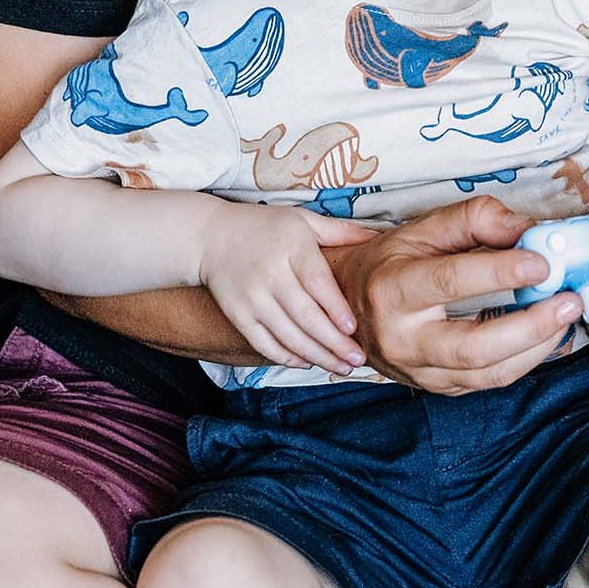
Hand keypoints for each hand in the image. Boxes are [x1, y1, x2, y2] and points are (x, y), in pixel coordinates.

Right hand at [197, 201, 378, 374]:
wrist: (211, 237)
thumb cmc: (266, 227)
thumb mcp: (303, 220)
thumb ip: (340, 231)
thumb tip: (377, 238)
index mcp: (292, 248)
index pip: (317, 283)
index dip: (335, 308)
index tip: (353, 329)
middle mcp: (270, 274)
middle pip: (305, 316)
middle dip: (334, 342)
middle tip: (357, 360)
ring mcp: (252, 297)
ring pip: (287, 335)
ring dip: (316, 355)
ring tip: (340, 367)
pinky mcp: (238, 315)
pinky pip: (264, 343)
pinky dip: (285, 357)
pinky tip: (307, 362)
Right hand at [323, 196, 584, 394]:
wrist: (344, 305)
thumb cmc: (388, 261)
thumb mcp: (422, 228)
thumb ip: (475, 219)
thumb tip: (527, 227)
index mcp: (392, 290)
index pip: (451, 281)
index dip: (501, 272)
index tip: (544, 262)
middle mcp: (402, 339)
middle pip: (474, 346)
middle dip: (530, 326)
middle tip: (569, 301)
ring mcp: (417, 371)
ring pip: (486, 373)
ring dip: (536, 347)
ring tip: (566, 317)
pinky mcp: (435, 388)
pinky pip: (486, 383)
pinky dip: (523, 360)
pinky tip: (544, 336)